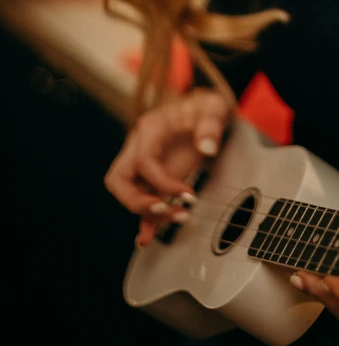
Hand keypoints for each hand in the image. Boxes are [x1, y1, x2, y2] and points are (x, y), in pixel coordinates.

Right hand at [104, 88, 234, 245]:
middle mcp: (139, 145)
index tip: (189, 196)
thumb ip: (210, 125)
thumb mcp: (213, 107)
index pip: (144, 160)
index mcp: (151, 127)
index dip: (163, 182)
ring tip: (176, 219)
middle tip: (166, 211)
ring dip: (145, 212)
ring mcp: (142, 162)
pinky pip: (140, 199)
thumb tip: (207, 148)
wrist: (205, 109)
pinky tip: (147, 238)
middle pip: (118, 178)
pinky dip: (143, 219)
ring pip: (125, 192)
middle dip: (137, 201)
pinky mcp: (152, 177)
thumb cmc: (206, 107)